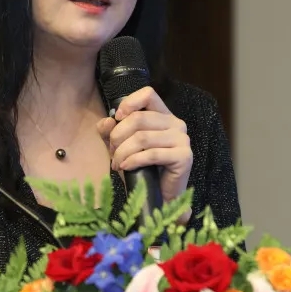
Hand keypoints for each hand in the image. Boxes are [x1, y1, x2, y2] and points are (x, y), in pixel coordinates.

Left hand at [97, 86, 192, 222]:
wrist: (158, 197)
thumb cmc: (141, 169)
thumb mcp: (121, 146)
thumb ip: (111, 132)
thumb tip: (106, 121)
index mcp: (163, 115)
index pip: (148, 94)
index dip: (129, 103)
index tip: (117, 118)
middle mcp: (176, 123)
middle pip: (140, 118)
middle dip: (119, 136)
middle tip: (112, 152)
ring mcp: (182, 139)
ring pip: (143, 137)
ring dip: (123, 152)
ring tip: (117, 163)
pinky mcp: (184, 156)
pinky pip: (152, 154)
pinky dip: (134, 160)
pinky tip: (126, 167)